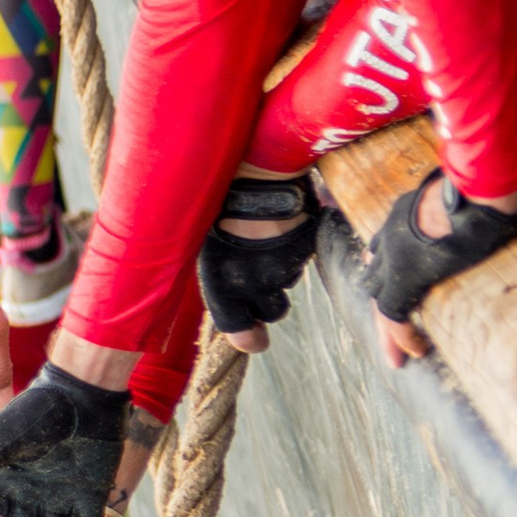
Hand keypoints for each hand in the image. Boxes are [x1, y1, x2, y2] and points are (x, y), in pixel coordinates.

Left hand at [200, 173, 321, 353]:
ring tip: (265, 238)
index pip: (240, 331)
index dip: (249, 337)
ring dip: (279, 269)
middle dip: (268, 300)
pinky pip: (302, 260)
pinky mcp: (306, 250)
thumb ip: (224, 291)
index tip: (254, 341)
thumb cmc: (223, 212)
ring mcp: (285, 268)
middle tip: (259, 273)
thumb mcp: (210, 255)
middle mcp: (257, 284)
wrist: (254, 174)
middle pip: (272, 311)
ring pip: (287, 283)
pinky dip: (293, 249)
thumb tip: (243, 327)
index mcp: (225, 287)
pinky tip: (280, 228)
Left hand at [365, 172, 516, 368]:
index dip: (389, 275)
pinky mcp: (405, 277)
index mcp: (404, 214)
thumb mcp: (467, 196)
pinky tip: (415, 351)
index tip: (402, 295)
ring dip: (388, 331)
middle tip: (391, 336)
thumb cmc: (487, 186)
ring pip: (380, 301)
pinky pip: (394, 315)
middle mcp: (391, 235)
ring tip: (398, 358)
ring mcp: (394, 256)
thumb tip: (494, 206)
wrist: (483, 188)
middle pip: (376, 280)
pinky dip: (401, 337)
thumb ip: (467, 204)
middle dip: (383, 307)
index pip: (386, 251)